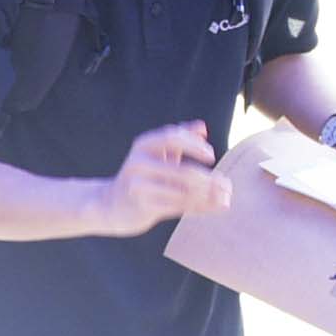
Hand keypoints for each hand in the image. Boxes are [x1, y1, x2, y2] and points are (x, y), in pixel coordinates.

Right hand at [96, 121, 225, 232]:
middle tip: (226, 184)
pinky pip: (180, 207)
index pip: (173, 138)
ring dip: (209, 196)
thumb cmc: (140, 177)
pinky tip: (216, 207)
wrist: (109, 205)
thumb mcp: (155, 154)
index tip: (211, 156)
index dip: (195, 146)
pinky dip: (201, 207)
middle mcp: (139, 164)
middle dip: (209, 179)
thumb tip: (202, 127)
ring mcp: (139, 187)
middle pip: (182, 171)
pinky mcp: (143, 208)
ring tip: (226, 197)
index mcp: (143, 145)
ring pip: (184, 192)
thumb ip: (178, 139)